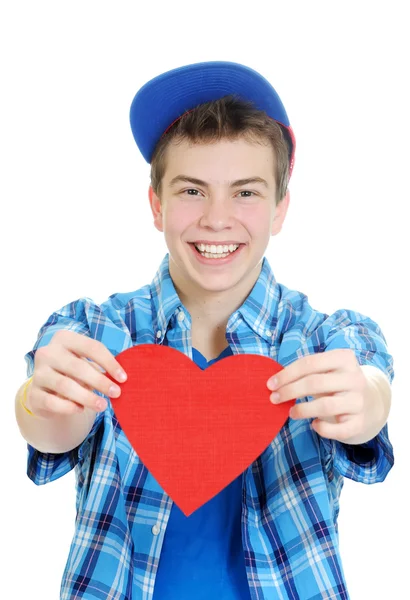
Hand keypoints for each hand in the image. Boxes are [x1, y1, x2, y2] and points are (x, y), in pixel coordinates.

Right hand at [27, 330, 126, 417]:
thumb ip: (100, 368)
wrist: (46, 390)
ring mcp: (38, 373)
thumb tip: (120, 379)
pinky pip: (52, 402)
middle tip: (116, 393)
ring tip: (102, 405)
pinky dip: (68, 407)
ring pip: (65, 385)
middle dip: (100, 381)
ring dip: (87, 397)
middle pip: (78, 367)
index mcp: (64, 339)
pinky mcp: (33, 394)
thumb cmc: (73, 373)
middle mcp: (47, 352)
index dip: (109, 362)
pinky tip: (80, 409)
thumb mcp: (86, 364)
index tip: (123, 378)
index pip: (91, 347)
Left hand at [266, 349, 384, 443]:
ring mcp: (359, 401)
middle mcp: (355, 378)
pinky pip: (337, 429)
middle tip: (274, 399)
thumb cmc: (336, 383)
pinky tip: (314, 425)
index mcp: (344, 358)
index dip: (287, 374)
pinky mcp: (360, 422)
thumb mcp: (326, 370)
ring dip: (302, 410)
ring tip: (291, 412)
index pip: (310, 364)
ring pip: (325, 406)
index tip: (270, 384)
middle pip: (314, 383)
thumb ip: (305, 372)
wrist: (369, 402)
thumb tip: (275, 382)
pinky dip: (321, 428)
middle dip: (290, 391)